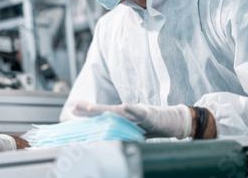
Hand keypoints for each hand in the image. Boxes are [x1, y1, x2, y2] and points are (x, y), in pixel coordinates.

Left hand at [72, 101, 191, 138]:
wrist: (174, 122)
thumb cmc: (153, 126)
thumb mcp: (133, 131)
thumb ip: (121, 133)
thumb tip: (107, 140)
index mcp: (123, 117)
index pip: (102, 115)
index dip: (88, 113)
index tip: (73, 110)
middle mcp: (127, 112)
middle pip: (105, 110)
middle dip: (89, 109)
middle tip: (74, 106)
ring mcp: (137, 112)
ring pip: (119, 110)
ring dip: (105, 109)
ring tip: (91, 107)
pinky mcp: (150, 114)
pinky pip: (140, 112)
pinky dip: (133, 109)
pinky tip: (126, 106)